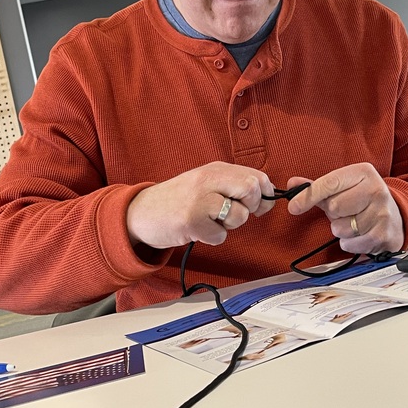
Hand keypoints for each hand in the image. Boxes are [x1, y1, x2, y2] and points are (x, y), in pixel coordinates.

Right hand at [127, 161, 274, 248]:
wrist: (140, 212)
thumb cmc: (178, 201)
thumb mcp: (205, 184)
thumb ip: (232, 185)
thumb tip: (266, 197)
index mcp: (215, 169)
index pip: (257, 176)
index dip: (265, 194)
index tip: (259, 205)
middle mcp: (208, 179)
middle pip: (251, 189)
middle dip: (251, 207)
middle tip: (234, 213)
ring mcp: (199, 199)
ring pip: (239, 215)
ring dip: (229, 225)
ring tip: (210, 220)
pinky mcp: (191, 221)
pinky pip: (220, 235)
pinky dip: (213, 238)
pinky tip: (198, 230)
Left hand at [286, 163, 403, 254]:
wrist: (398, 216)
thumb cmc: (364, 199)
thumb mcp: (344, 186)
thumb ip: (317, 186)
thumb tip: (292, 184)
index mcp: (363, 172)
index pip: (328, 184)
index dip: (307, 196)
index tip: (293, 206)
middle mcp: (375, 189)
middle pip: (333, 207)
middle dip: (333, 213)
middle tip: (345, 211)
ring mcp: (381, 212)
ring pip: (340, 228)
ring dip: (341, 229)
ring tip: (353, 221)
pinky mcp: (383, 234)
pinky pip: (349, 243)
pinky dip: (348, 242)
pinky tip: (358, 233)